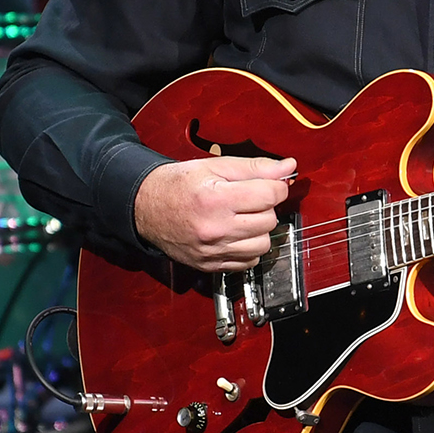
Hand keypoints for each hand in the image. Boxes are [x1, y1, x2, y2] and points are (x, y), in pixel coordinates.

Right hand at [134, 156, 296, 271]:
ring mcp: (213, 251)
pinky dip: (249, 247)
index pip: (269, 195)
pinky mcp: (211, 265)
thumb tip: (288, 167)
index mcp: (215, 198)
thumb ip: (254, 167)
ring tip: (243, 217)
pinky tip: (237, 234)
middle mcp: (215, 228)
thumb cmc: (177, 184)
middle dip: (265, 207)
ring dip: (260, 229)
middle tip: (249, 198)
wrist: (145, 208)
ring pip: (263, 244)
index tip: (270, 184)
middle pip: (269, 220)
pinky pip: (249, 262)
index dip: (276, 186)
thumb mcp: (214, 166)